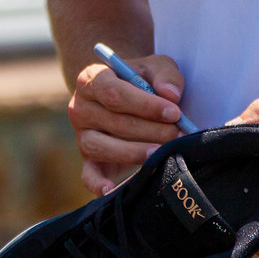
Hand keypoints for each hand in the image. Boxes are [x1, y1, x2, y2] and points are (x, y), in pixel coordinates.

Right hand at [68, 53, 187, 194]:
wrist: (126, 96)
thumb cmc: (141, 80)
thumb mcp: (154, 67)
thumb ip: (164, 75)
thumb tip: (171, 94)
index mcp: (92, 79)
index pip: (114, 93)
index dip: (145, 105)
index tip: (174, 112)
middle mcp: (80, 108)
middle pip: (114, 122)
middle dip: (150, 130)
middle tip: (178, 134)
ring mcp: (81, 136)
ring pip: (102, 147)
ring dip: (134, 153)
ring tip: (161, 154)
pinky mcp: (88, 161)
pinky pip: (88, 175)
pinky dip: (98, 184)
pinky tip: (112, 190)